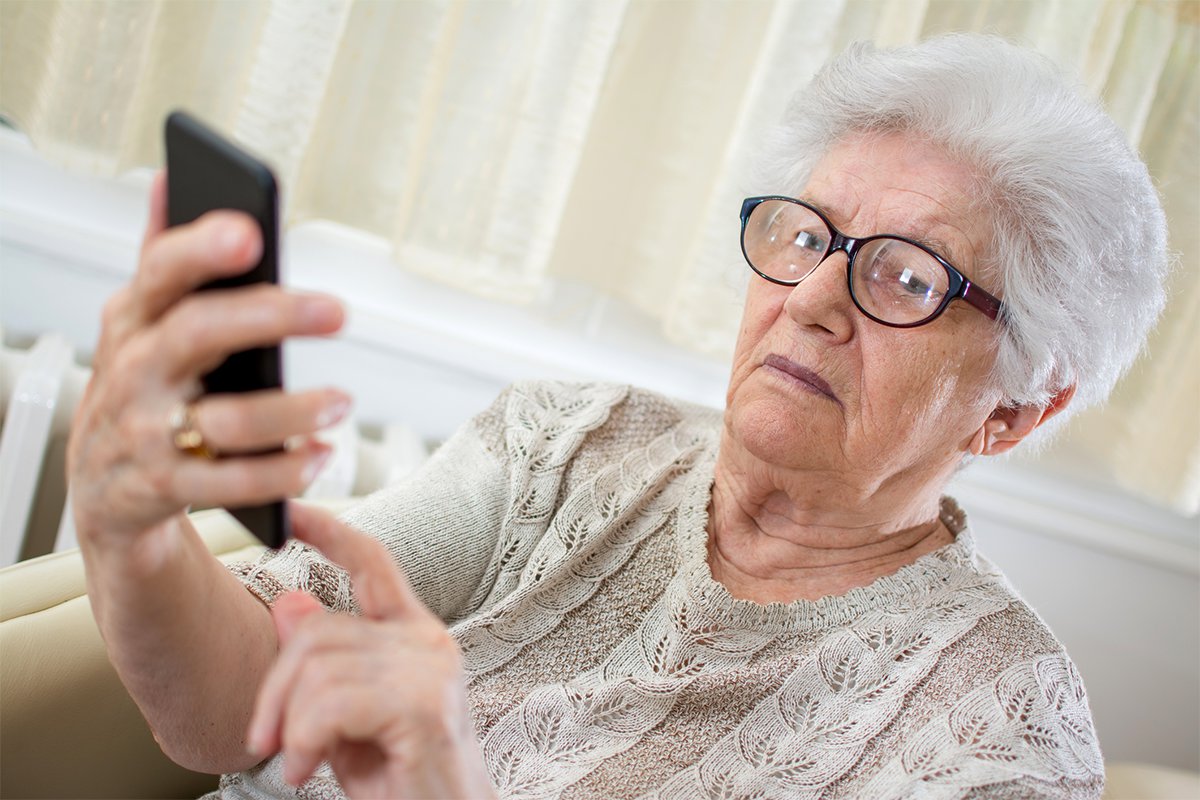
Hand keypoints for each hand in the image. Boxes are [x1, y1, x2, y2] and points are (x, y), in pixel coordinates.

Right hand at [67, 171, 347, 561]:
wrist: (103, 486)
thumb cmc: (140, 385)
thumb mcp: (141, 320)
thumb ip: (163, 256)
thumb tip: (169, 177)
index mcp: (133, 320)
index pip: (162, 272)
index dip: (202, 249)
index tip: (251, 230)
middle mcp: (133, 372)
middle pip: (197, 334)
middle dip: (269, 318)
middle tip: (336, 311)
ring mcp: (145, 433)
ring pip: (223, 420)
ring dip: (291, 411)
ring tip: (341, 401)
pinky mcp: (164, 488)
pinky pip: (229, 484)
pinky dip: (281, 473)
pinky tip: (320, 457)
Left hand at [247, 503, 494, 799]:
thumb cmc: (400, 779)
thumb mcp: (343, 716)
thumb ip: (323, 663)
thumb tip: (288, 603)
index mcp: (414, 635)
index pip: (372, 563)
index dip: (329, 531)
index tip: (290, 510)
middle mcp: (429, 642)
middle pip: (317, 631)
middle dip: (274, 691)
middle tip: (266, 740)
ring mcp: (430, 671)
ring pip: (317, 667)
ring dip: (289, 725)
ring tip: (300, 762)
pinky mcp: (422, 706)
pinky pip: (330, 702)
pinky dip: (305, 740)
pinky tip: (311, 767)